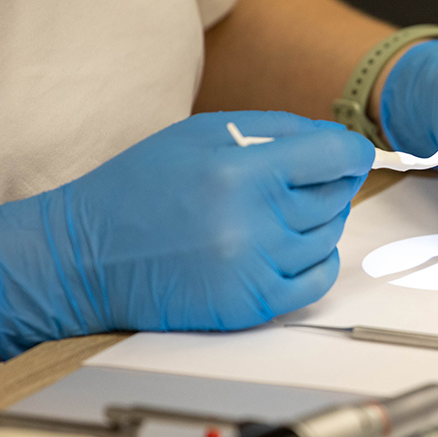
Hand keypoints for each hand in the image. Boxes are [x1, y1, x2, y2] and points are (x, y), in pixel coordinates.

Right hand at [0, 112, 372, 358]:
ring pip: (328, 237)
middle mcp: (251, 223)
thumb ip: (278, 131)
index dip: (350, 151)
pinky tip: (289, 244)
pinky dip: (315, 259)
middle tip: (298, 180)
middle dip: (328, 183)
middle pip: (335, 197)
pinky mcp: (250, 305)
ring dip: (316, 220)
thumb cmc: (140, 187)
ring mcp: (253, 269)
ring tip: (274, 211)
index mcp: (238, 171)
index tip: (351, 153)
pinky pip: (317, 279)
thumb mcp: (203, 133)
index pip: (334, 157)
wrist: (86, 257)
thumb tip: (339, 143)